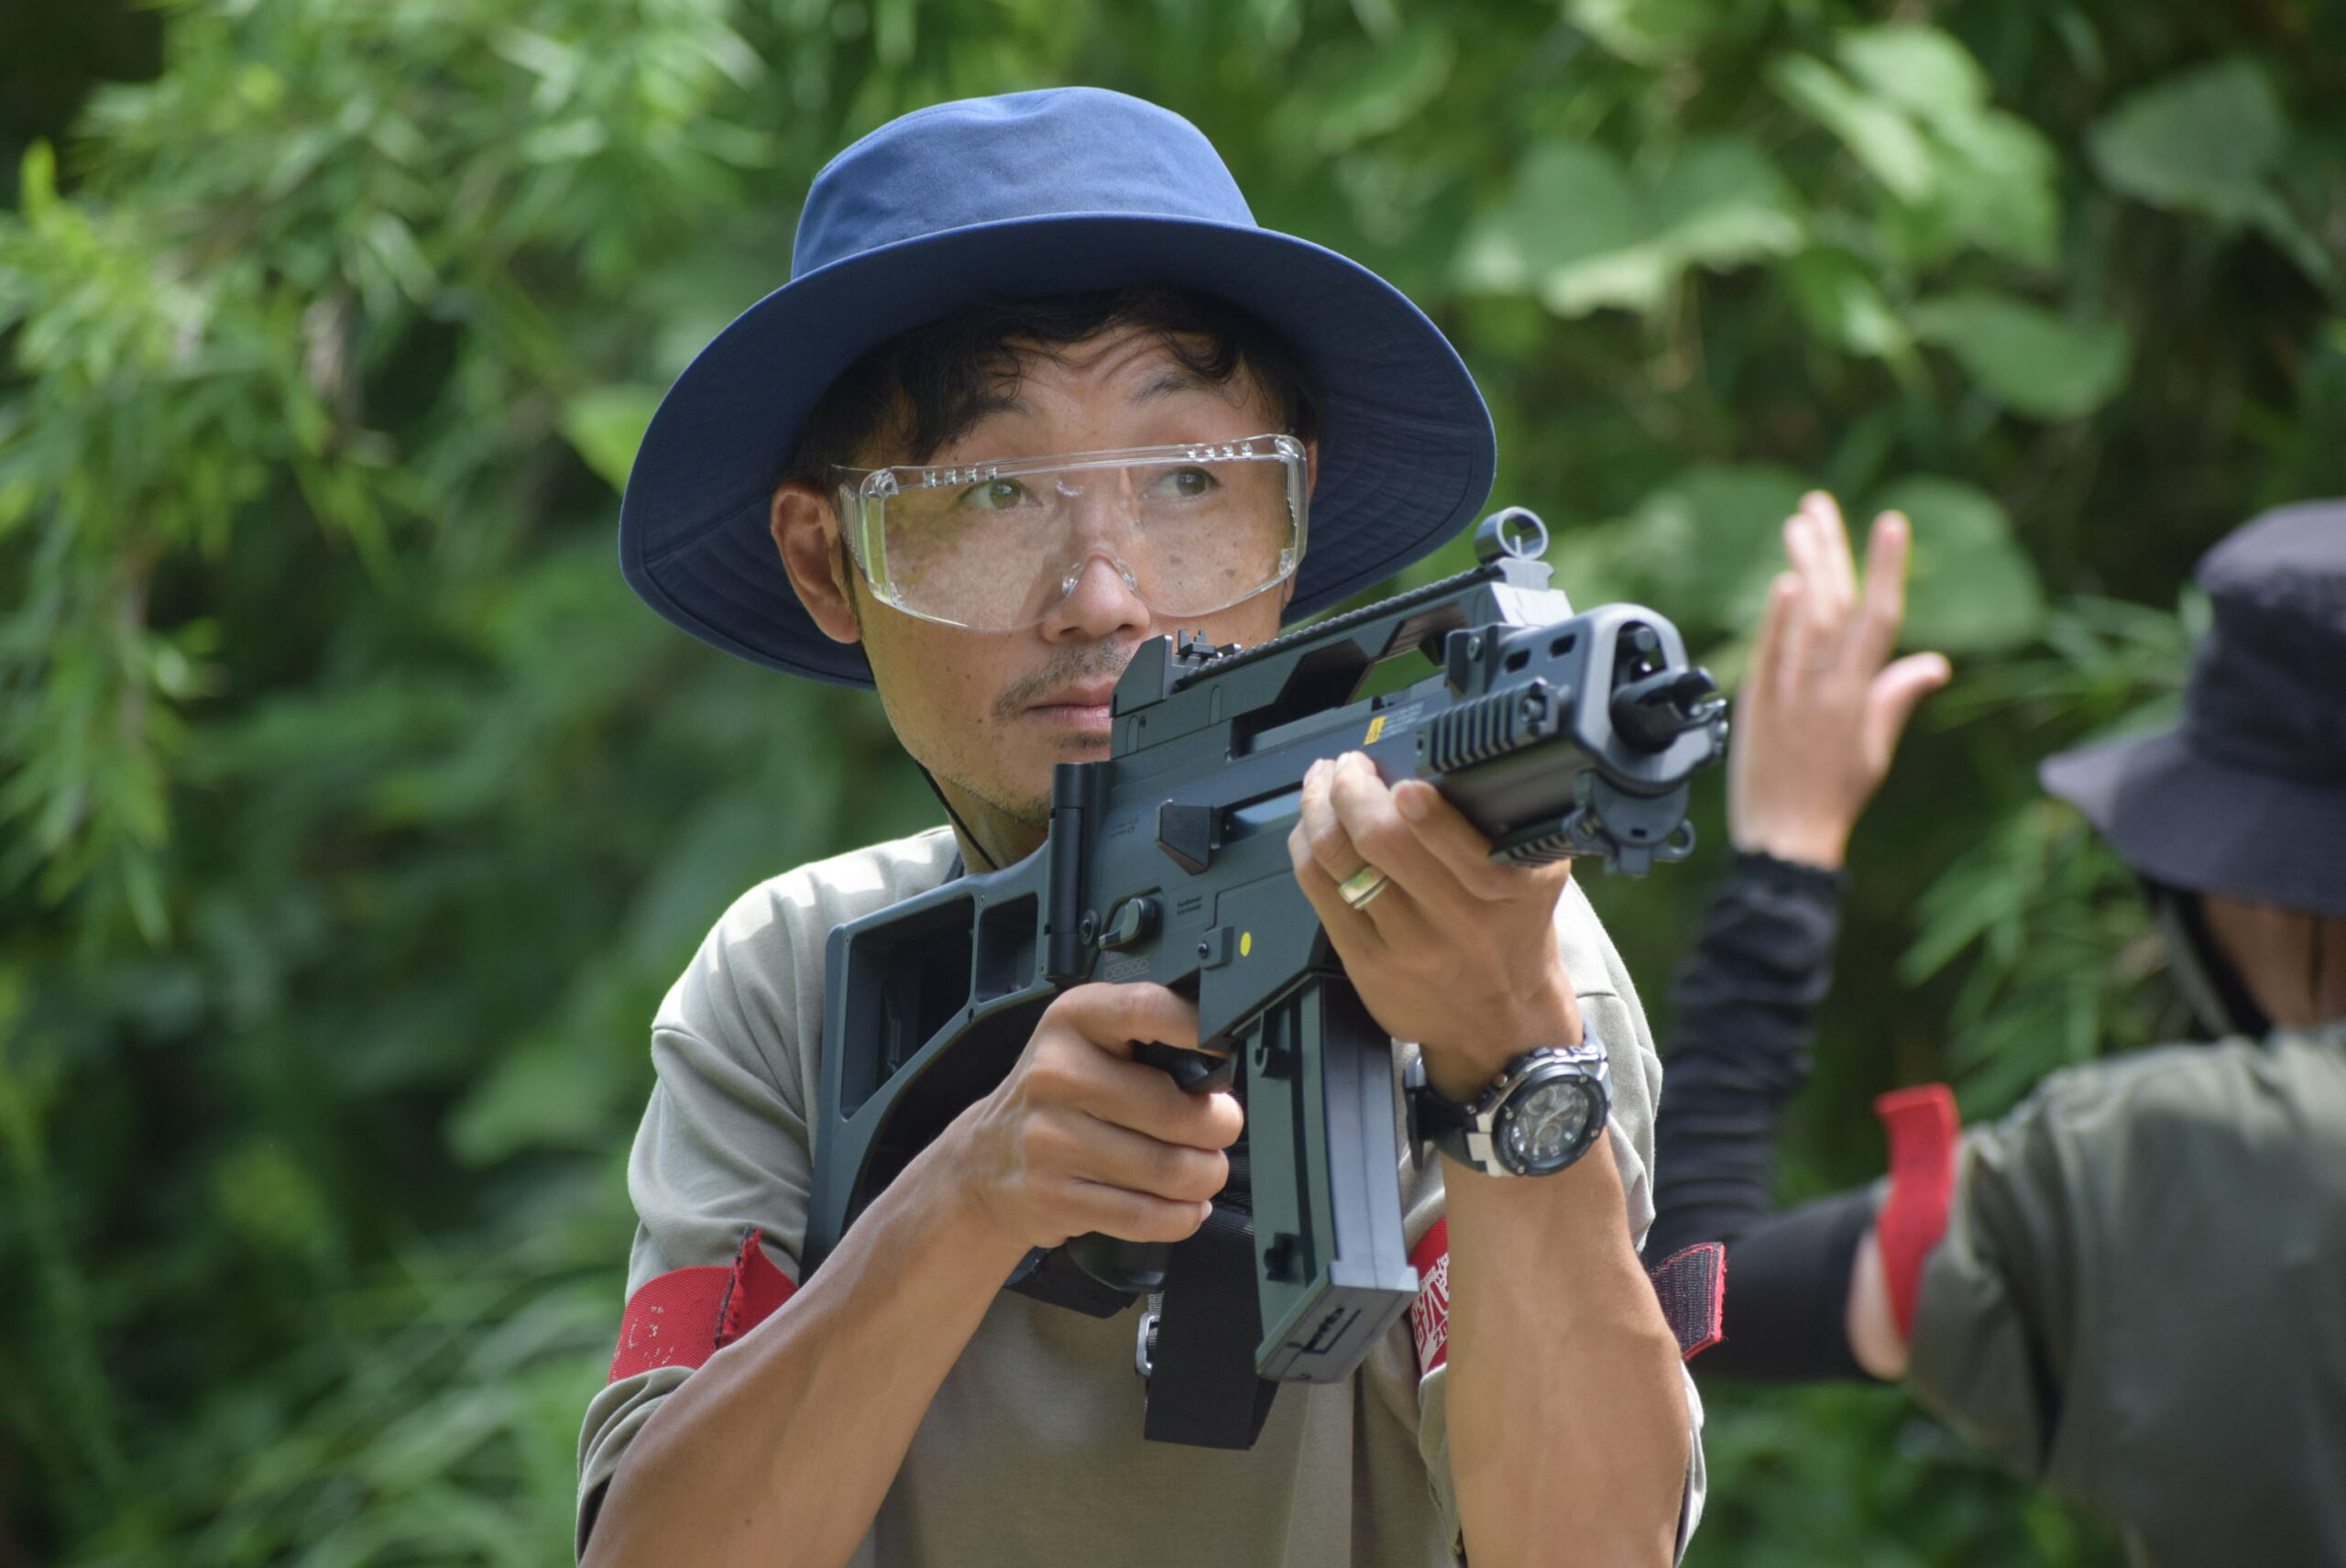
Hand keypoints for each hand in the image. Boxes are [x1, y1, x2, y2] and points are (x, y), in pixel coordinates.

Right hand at [947, 982, 1243, 1253]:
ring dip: (1206, 1176)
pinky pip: (1147, 1216)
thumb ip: (1148, 1036)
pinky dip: (1182, 1217)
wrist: (985, 1160)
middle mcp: (1058, 1075)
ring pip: (1171, 1170)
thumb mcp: (1088, 1040)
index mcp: (1073, 1021)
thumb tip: (1225, 1061)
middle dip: (1220, 1127)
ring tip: (1202, 1169)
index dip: (1200, 1031)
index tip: (1226, 1051)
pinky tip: (1183, 1205)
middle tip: (1219, 1128)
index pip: (1147, 1010)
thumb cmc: (1057, 1096)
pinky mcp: (1057, 1197)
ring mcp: (1053, 1140)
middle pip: (1178, 1111)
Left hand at [1287, 751, 1581, 1102]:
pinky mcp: (1366, 962)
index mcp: (1505, 891)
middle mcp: (1456, 921)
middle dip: (1352, 787)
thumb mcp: (1535, 876)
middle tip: (1350, 765)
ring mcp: (1406, 946)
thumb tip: (1448, 764)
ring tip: (1323, 781)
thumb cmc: (1513, 933)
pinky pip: (1318, 890)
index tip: (1403, 784)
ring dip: (1318, 807)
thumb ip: (1508, 826)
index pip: (1460, 849)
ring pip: (1337, 860)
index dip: (1424, 812)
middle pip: (1381, 842)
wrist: (1500, 1021)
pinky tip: (1310, 825)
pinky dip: (1305, 846)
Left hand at [1730, 492, 1951, 869]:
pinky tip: (1783, 583)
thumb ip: (1897, 697)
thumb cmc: (1834, 797)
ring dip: (1804, 568)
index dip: (1887, 567)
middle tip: (1821, 503)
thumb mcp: (1876, 748)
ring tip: (1798, 522)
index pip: (1882, 618)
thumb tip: (1934, 663)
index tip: (1890, 521)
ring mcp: (1792, 695)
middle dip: (1833, 550)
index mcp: (1862, 694)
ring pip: (1804, 622)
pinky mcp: (1757, 706)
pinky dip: (1778, 620)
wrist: (1787, 840)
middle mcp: (1830, 688)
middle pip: (1837, 605)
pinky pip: (1770, 654)